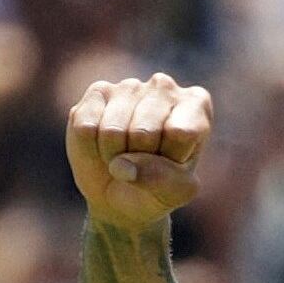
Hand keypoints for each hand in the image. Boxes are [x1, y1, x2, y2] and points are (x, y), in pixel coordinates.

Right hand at [65, 73, 212, 230]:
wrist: (124, 195)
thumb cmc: (159, 188)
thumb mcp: (176, 192)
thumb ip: (163, 180)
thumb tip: (123, 166)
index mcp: (197, 104)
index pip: (181, 133)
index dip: (171, 159)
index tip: (174, 163)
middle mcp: (164, 87)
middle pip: (144, 132)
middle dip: (139, 160)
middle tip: (142, 163)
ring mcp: (129, 86)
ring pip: (112, 131)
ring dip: (114, 157)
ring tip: (123, 156)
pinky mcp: (97, 92)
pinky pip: (86, 128)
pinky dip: (92, 149)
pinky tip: (102, 145)